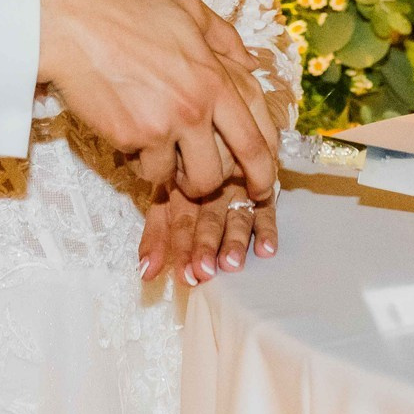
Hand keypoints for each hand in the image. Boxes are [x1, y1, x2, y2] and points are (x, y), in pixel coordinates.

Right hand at [36, 0, 279, 199]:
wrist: (72, 24)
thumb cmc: (126, 9)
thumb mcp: (187, 8)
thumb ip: (224, 37)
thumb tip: (250, 63)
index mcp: (215, 79)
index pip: (255, 138)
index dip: (264, 170)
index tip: (261, 184)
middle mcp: (195, 108)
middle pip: (222, 172)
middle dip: (218, 189)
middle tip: (207, 188)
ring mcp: (162, 126)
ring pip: (183, 179)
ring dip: (176, 176)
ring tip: (164, 159)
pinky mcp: (129, 138)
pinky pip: (145, 168)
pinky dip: (142, 161)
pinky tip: (132, 139)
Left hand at [139, 175, 279, 284]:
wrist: (219, 138)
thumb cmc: (186, 178)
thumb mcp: (166, 201)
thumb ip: (155, 237)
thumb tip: (145, 273)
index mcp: (184, 188)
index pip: (181, 220)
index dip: (182, 248)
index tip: (185, 275)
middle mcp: (212, 188)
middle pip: (209, 218)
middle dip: (206, 245)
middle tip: (205, 271)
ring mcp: (240, 188)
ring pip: (238, 216)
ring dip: (235, 241)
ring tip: (232, 263)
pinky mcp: (264, 190)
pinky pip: (267, 210)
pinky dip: (268, 229)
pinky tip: (267, 249)